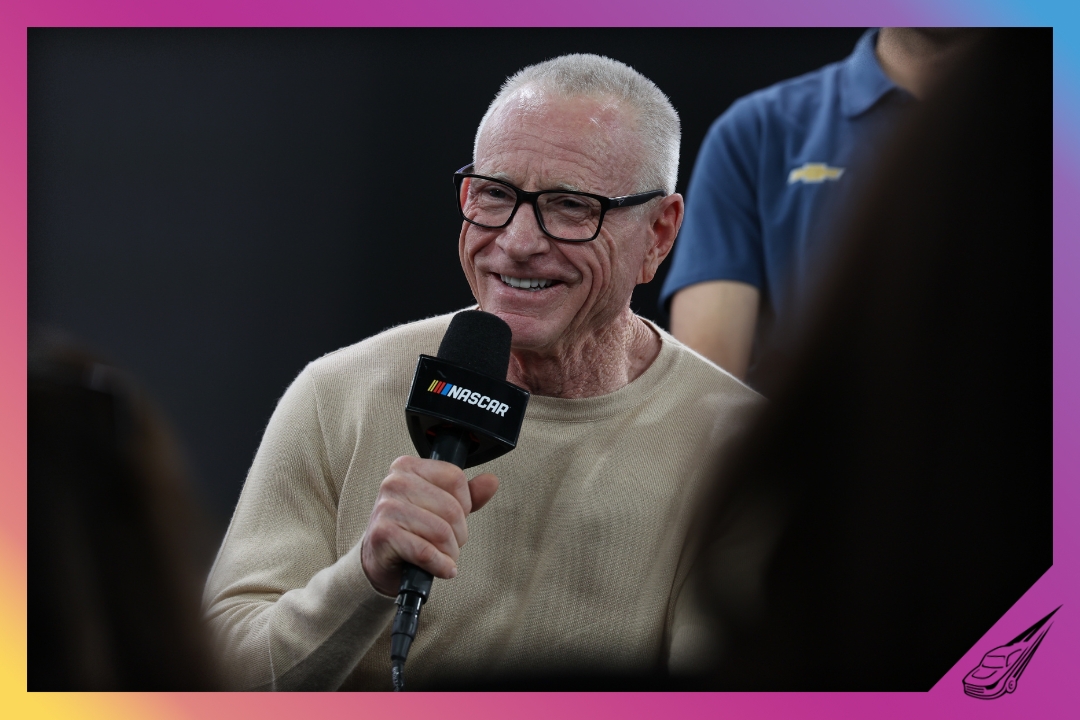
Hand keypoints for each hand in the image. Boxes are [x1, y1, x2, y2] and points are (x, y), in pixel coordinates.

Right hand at [360, 455, 498, 596]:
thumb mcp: (441, 506)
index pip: (455, 478)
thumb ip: (468, 494)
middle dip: (458, 533)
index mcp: (408, 467)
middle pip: (452, 508)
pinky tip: (441, 568)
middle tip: (448, 542)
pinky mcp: (383, 535)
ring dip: (449, 552)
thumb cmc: (410, 528)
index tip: (454, 517)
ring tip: (441, 555)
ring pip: (441, 531)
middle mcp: (394, 482)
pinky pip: (426, 552)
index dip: (465, 504)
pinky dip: (440, 565)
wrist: (380, 558)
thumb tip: (491, 481)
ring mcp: (386, 508)